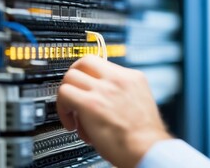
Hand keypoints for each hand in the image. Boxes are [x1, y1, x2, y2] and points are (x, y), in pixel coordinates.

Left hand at [56, 55, 171, 167]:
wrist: (148, 149)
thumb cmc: (145, 137)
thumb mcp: (141, 105)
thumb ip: (123, 97)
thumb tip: (105, 102)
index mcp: (133, 78)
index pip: (104, 65)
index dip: (92, 78)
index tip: (88, 89)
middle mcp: (118, 79)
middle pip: (86, 60)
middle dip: (75, 76)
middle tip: (73, 92)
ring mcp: (104, 89)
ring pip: (71, 75)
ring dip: (66, 95)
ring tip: (73, 113)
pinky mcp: (90, 103)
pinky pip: (64, 93)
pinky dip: (62, 109)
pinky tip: (71, 124)